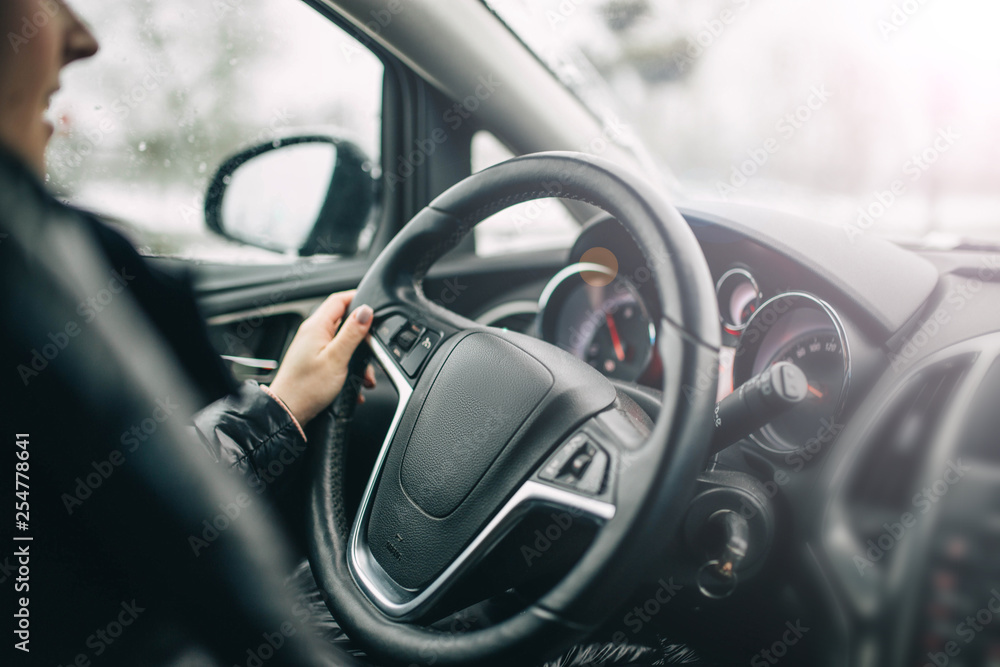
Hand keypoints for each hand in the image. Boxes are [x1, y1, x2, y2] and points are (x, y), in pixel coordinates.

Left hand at [268, 290, 375, 424]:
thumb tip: (366, 310)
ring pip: (342, 342)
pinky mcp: (313, 360)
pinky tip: (354, 383)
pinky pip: (336, 356)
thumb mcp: (336, 358)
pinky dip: (349, 367)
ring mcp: (312, 346)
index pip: (339, 299)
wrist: (288, 411)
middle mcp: (312, 333)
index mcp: (316, 326)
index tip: (374, 306)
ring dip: (357, 357)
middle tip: (372, 350)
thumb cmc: (306, 387)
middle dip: (362, 336)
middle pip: (344, 321)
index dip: (358, 298)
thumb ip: (352, 333)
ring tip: (364, 375)